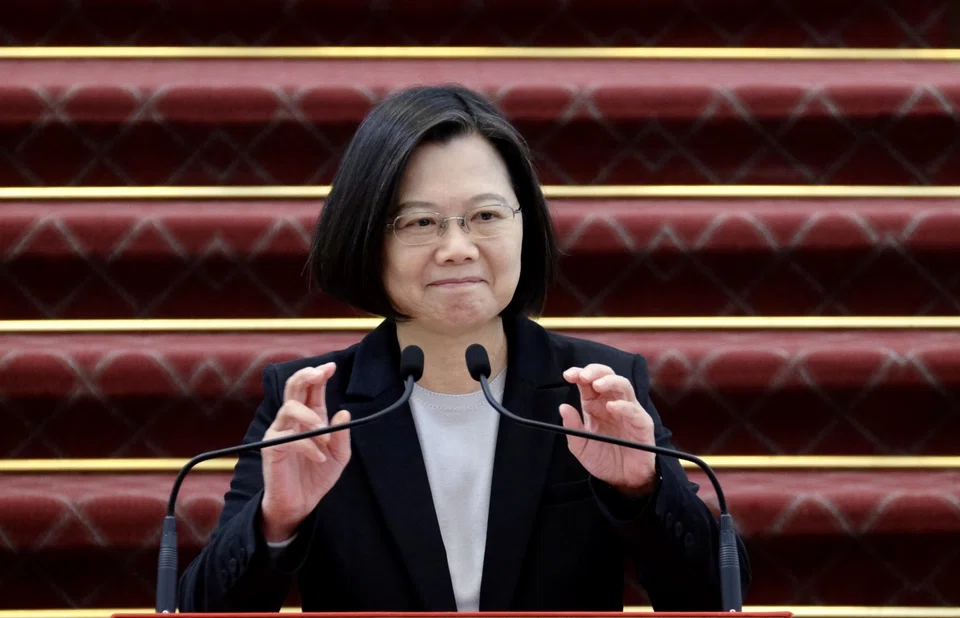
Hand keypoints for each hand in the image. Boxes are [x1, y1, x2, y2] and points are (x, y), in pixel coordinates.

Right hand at [260, 362, 350, 541]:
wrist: (302, 503)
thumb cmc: (317, 477)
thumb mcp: (339, 456)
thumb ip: (342, 435)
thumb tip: (344, 411)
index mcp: (310, 417)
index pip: (311, 389)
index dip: (319, 375)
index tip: (331, 367)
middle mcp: (292, 420)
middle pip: (293, 388)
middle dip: (307, 376)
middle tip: (321, 372)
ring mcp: (280, 432)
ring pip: (289, 408)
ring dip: (310, 418)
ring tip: (324, 436)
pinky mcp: (272, 448)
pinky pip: (289, 439)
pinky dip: (308, 447)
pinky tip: (318, 458)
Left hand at [558, 363, 656, 496]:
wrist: (622, 480)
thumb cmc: (603, 459)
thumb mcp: (581, 445)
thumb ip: (572, 427)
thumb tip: (563, 407)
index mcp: (595, 405)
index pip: (588, 382)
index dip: (579, 374)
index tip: (568, 375)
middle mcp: (612, 403)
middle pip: (607, 376)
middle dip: (595, 371)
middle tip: (583, 376)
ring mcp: (628, 412)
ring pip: (623, 385)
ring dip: (610, 381)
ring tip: (597, 385)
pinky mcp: (642, 424)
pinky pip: (634, 410)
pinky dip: (623, 406)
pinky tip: (611, 407)